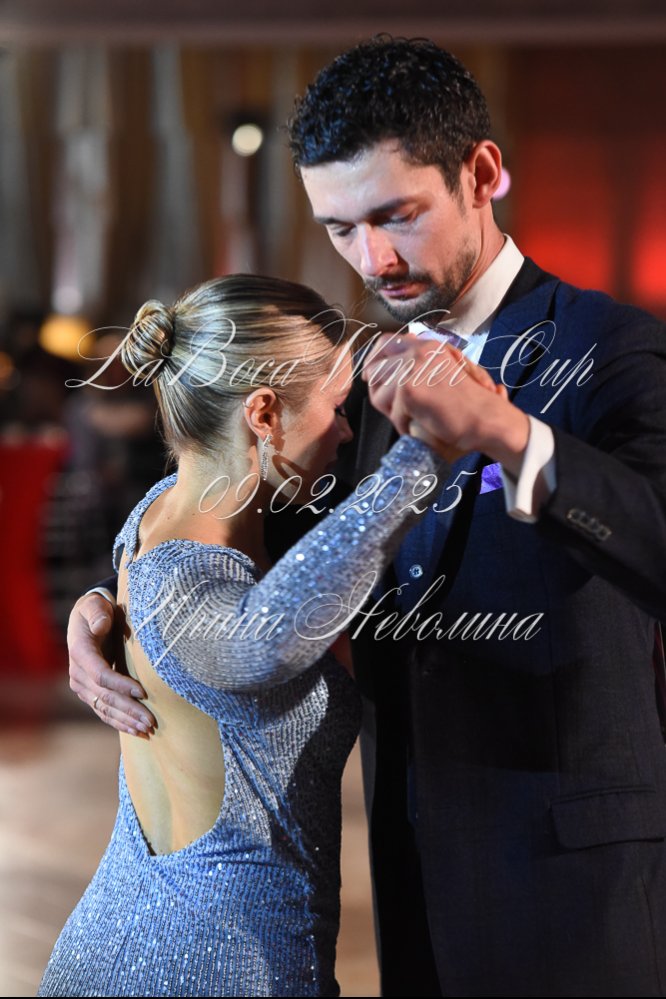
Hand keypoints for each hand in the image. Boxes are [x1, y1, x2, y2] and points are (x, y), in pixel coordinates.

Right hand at [68, 592, 154, 735]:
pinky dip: (119, 722)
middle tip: (151, 720)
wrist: (87, 620)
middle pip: (106, 697)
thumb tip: (101, 626)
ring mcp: (82, 686)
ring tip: (147, 730)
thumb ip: (98, 614)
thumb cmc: (96, 611)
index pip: (101, 674)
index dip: (121, 685)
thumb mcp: (95, 606)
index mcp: (80, 652)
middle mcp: (77, 673)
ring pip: (105, 708)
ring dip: (126, 720)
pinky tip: (135, 731)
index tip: (143, 692)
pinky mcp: (89, 693)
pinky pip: (104, 711)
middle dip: (129, 710)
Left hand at [362, 333, 527, 473]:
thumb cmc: (471, 402)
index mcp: (428, 346)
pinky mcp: (408, 391)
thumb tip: (395, 358)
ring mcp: (411, 370)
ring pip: (377, 393)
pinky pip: (391, 413)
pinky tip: (418, 426)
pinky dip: (403, 425)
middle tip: (388, 405)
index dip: (374, 360)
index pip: (385, 342)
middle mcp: (417, 352)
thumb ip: (423, 362)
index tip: (372, 377)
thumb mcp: (449, 368)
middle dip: (375, 389)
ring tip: (409, 417)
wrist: (486, 418)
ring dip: (390, 411)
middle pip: (373, 367)